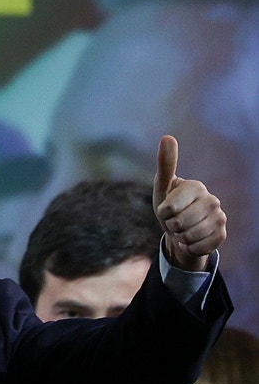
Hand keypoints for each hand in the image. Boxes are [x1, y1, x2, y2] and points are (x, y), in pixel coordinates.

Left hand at [153, 135, 225, 270]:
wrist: (180, 232)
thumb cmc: (168, 207)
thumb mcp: (162, 187)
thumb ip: (166, 164)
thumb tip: (168, 137)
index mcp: (196, 187)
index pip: (170, 207)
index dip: (163, 212)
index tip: (166, 209)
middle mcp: (212, 200)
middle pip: (180, 223)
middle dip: (171, 226)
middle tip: (174, 221)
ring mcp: (219, 217)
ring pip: (190, 236)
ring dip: (180, 237)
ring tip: (183, 230)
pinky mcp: (222, 234)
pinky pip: (199, 247)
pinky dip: (190, 247)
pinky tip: (192, 240)